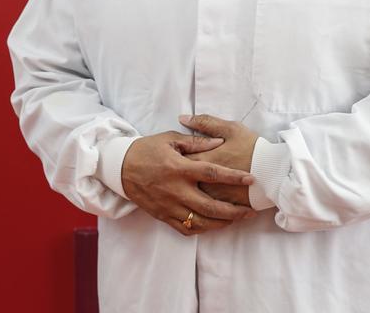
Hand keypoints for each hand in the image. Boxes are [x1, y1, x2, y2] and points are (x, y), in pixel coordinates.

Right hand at [121, 131, 255, 235]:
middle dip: (234, 211)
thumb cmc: (146, 150)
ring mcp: (169, 205)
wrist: (119, 167)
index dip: (233, 176)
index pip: (212, 173)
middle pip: (211, 206)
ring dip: (222, 223)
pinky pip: (186, 229)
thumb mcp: (168, 139)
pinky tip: (212, 225)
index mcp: (179, 168)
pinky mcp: (163, 215)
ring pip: (201, 222)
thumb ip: (195, 142)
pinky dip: (202, 229)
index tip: (250, 178)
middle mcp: (176, 189)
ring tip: (235, 220)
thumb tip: (218, 142)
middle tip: (249, 211)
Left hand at [180, 114, 257, 206]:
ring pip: (190, 199)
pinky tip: (197, 205)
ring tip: (183, 191)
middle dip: (175, 179)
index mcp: (202, 160)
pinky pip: (204, 212)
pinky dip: (198, 210)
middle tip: (175, 176)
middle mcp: (203, 181)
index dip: (171, 158)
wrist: (277, 173)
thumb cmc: (253, 148)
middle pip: (180, 182)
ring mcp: (212, 197)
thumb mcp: (230, 129)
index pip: (176, 160)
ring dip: (185, 195)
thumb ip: (205, 123)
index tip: (171, 157)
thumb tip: (182, 118)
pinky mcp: (222, 208)